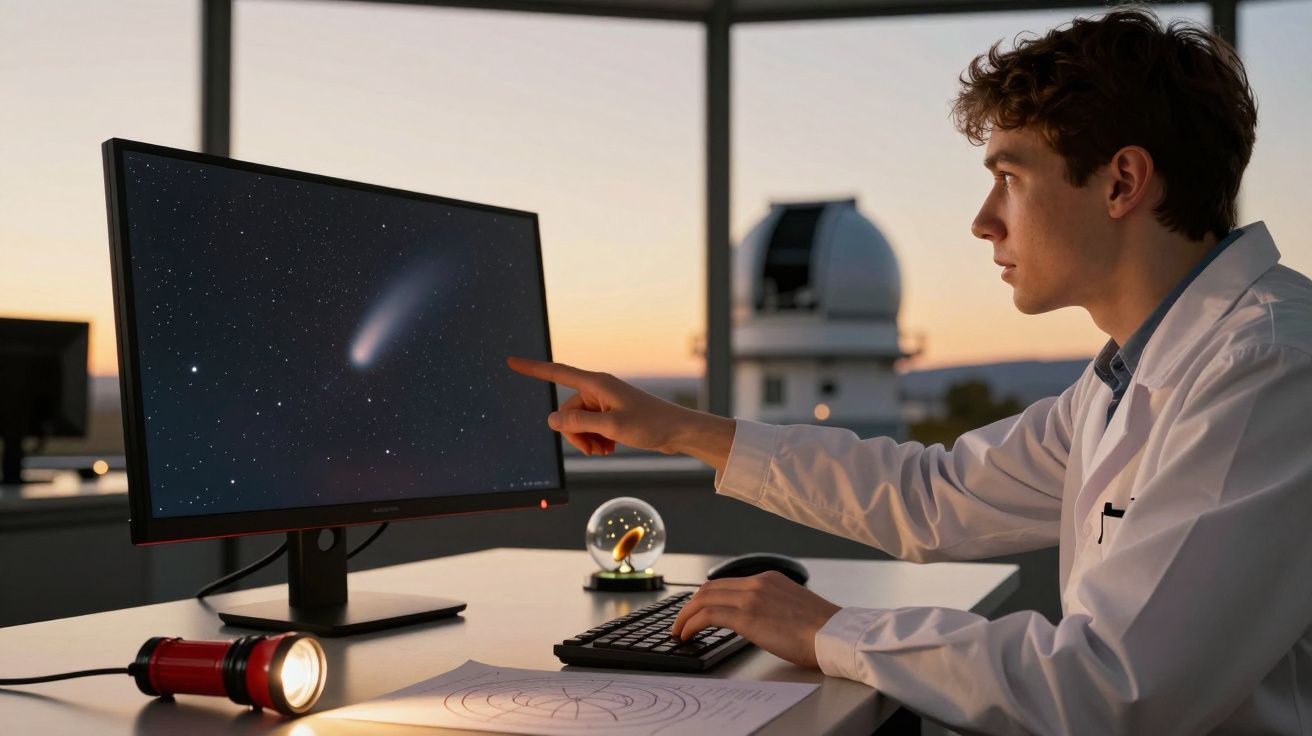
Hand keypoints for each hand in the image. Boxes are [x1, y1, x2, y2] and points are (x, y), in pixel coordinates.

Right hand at [506, 356, 695, 456]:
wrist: (678, 430)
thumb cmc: (651, 424)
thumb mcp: (612, 427)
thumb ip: (579, 423)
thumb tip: (552, 419)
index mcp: (597, 384)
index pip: (558, 373)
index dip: (533, 369)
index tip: (512, 361)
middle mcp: (599, 389)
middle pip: (568, 410)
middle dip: (575, 433)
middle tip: (594, 449)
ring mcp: (605, 402)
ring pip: (579, 422)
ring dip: (586, 439)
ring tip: (604, 450)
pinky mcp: (612, 413)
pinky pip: (591, 426)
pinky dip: (596, 439)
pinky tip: (610, 448)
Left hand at [670, 572, 841, 668]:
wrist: (835, 635)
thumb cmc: (823, 630)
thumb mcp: (794, 608)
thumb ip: (772, 607)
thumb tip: (758, 622)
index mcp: (769, 579)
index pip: (727, 583)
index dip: (706, 597)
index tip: (697, 610)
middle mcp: (758, 582)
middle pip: (710, 588)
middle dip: (690, 605)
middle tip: (681, 621)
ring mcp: (751, 597)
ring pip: (704, 598)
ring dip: (685, 615)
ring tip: (678, 630)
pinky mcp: (747, 616)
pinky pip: (707, 615)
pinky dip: (690, 624)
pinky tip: (686, 635)